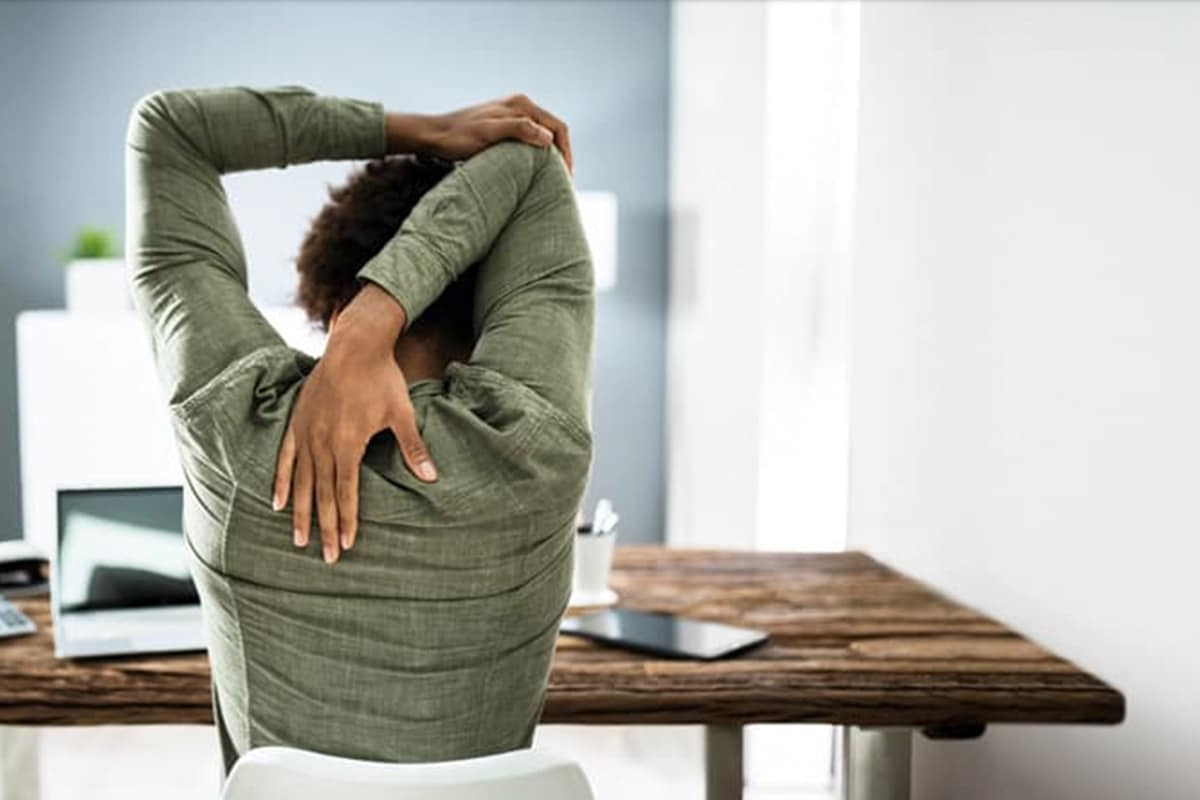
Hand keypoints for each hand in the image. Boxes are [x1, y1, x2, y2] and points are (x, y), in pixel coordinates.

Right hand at [271, 283, 435, 563]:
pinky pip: (285, 458)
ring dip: (300, 512)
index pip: (346, 492)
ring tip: (298, 540)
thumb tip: (431, 476)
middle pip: (322, 494)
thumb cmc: (382, 379)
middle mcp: (323, 443)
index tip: (346, 546)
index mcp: (348, 444)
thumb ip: (412, 447)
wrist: (354, 346)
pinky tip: (277, 503)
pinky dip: (281, 481)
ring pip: (301, 481)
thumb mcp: (401, 413)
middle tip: (325, 558)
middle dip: (324, 527)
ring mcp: (306, 433)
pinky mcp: (297, 422)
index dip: (346, 520)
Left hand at [388, 93, 573, 174]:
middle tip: (564, 181)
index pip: (557, 127)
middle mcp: (519, 105)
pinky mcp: (503, 125)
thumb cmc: (458, 136)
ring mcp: (511, 114)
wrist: (434, 136)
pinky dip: (538, 153)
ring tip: (552, 178)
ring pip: (542, 135)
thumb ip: (519, 130)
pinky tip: (535, 169)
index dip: (566, 152)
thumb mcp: (489, 133)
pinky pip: (530, 138)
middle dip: (562, 154)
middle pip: (553, 130)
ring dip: (550, 155)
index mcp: (521, 104)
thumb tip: (548, 139)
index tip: (566, 176)